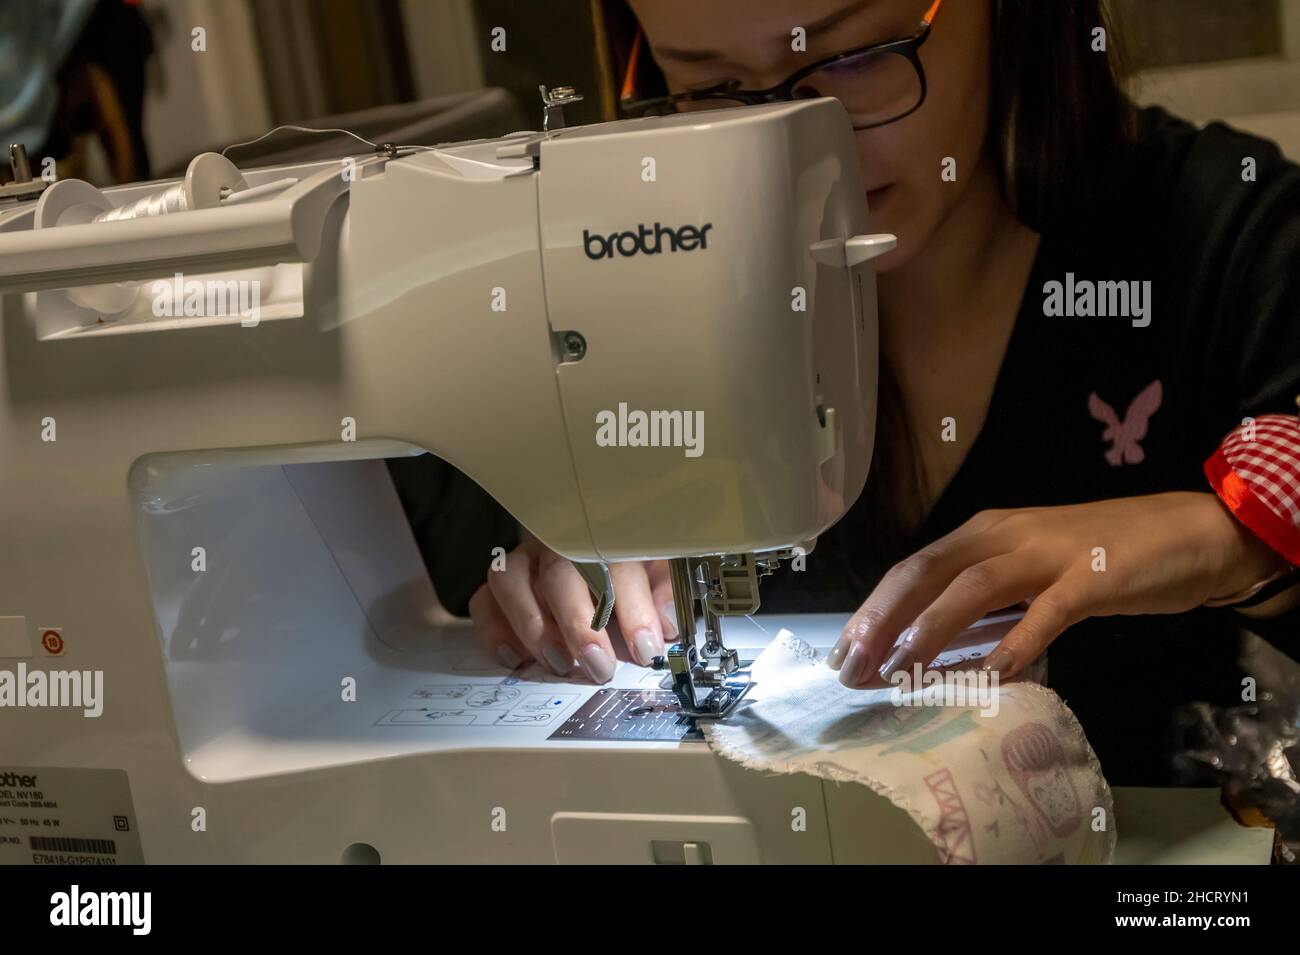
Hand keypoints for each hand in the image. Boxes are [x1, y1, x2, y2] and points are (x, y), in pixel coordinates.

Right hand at [468, 532, 677, 682]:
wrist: (594, 551)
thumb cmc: (630, 568)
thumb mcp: (658, 572)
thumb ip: (665, 595)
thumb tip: (667, 623)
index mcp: (605, 534)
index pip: (617, 563)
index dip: (633, 608)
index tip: (646, 646)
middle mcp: (559, 541)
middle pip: (559, 571)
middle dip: (580, 624)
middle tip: (600, 666)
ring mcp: (526, 559)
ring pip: (510, 580)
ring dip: (534, 626)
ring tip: (559, 664)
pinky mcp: (501, 583)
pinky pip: (484, 601)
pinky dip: (496, 631)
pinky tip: (518, 659)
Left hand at [826, 492, 1288, 686]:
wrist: (1191, 533)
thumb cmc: (1102, 554)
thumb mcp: (1027, 568)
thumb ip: (981, 598)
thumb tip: (926, 641)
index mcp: (983, 533)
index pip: (912, 569)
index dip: (872, 610)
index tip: (842, 653)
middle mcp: (1002, 536)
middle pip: (925, 573)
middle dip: (882, 623)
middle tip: (852, 670)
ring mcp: (1046, 555)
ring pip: (970, 590)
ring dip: (928, 633)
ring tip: (897, 675)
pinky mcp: (1090, 579)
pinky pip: (1042, 617)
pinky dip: (1011, 647)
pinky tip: (986, 678)